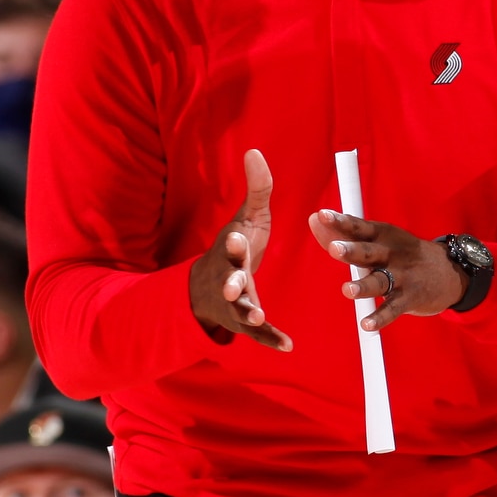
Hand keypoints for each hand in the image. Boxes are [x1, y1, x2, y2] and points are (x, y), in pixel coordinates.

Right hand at [188, 149, 290, 350]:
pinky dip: (270, 339)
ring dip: (247, 312)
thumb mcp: (247, 218)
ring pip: (239, 310)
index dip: (232, 244)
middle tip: (233, 285)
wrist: (209, 285)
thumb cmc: (236, 247)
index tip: (235, 238)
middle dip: (231, 282)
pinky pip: (257, 334)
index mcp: (231, 253)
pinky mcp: (245, 322)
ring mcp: (235, 303)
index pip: (230, 248)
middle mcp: (229, 278)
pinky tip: (287, 345)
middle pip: (229, 281)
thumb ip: (257, 189)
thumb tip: (255, 151)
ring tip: (258, 315)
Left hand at [307, 211, 461, 329]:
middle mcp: (392, 254)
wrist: (450, 271)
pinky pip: (393, 309)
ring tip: (347, 290)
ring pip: (380, 281)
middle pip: (369, 252)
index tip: (322, 215)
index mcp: (383, 235)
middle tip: (334, 249)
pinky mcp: (410, 298)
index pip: (359, 227)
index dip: (341, 221)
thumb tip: (313, 220)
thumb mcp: (380, 239)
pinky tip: (367, 324)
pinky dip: (380, 317)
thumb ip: (345, 233)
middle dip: (351, 250)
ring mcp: (402, 277)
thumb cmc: (402, 254)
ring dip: (363, 286)